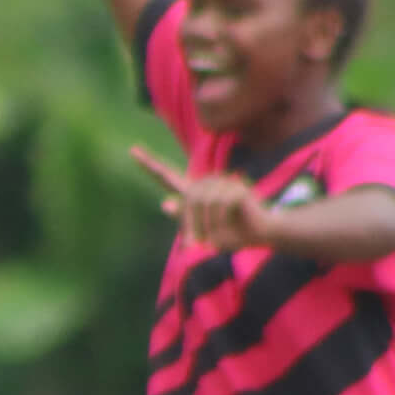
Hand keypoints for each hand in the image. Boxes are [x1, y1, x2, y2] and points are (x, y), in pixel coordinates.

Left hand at [133, 146, 274, 251]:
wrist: (262, 234)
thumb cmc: (231, 234)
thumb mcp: (204, 232)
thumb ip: (185, 220)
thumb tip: (164, 203)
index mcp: (194, 193)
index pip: (167, 177)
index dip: (150, 165)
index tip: (132, 151)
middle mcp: (206, 183)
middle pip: (188, 201)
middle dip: (192, 225)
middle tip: (199, 242)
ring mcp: (222, 182)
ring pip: (202, 202)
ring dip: (208, 224)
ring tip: (220, 232)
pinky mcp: (236, 187)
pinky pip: (219, 204)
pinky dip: (221, 219)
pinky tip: (232, 221)